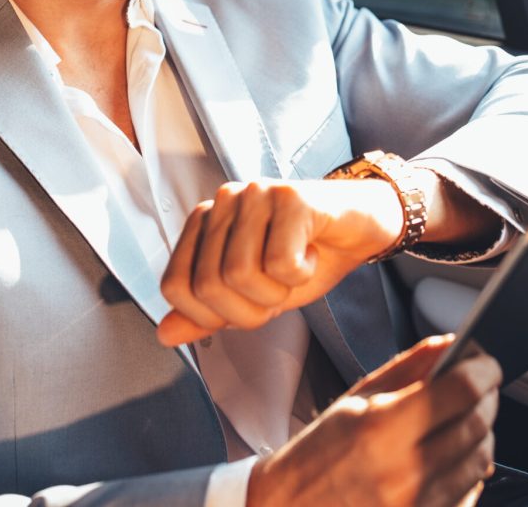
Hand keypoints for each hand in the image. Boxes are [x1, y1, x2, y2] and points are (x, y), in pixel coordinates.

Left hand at [158, 178, 403, 344]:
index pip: (175, 286)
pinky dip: (302, 274)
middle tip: (281, 290)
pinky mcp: (290, 196)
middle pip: (208, 285)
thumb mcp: (256, 295)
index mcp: (206, 221)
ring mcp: (255, 193)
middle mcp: (224, 201)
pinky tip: (313, 253)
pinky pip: (280, 262)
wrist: (363, 226)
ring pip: (240, 275)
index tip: (250, 305)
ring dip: (278, 292)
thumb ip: (209, 314)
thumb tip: (164, 334)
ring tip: (298, 269)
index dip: (211, 316)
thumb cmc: (308, 256)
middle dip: (250, 309)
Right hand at [248, 335, 500, 506]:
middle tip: (481, 384)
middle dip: (487, 398)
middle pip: (478, 425)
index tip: (488, 362)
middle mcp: (405, 473)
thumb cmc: (318, 455)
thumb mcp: (356, 398)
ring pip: (480, 462)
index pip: (461, 391)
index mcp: (382, 428)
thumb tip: (452, 343)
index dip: (484, 370)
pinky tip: (453, 455)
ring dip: (482, 433)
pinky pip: (468, 496)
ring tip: (466, 417)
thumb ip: (409, 367)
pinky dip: (469, 470)